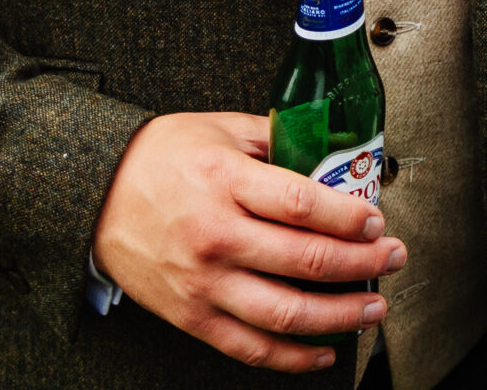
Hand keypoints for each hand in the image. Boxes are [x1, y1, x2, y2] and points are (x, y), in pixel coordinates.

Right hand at [92, 112, 404, 373]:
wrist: (92, 194)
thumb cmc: (158, 158)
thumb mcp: (220, 129)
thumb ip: (277, 140)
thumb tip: (332, 152)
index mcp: (224, 182)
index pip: (302, 204)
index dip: (349, 218)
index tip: (377, 222)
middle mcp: (215, 236)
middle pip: (305, 260)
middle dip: (363, 264)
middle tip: (394, 258)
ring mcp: (202, 283)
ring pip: (285, 313)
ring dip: (341, 315)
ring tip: (374, 308)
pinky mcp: (190, 316)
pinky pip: (249, 347)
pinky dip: (292, 356)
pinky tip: (324, 350)